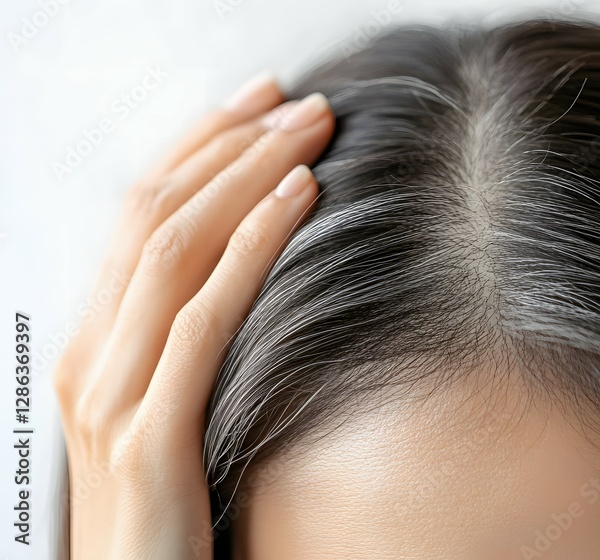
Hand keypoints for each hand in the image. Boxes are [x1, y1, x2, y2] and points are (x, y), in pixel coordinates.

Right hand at [53, 74, 333, 558]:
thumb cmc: (166, 507)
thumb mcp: (168, 410)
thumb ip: (187, 344)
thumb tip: (248, 271)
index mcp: (93, 342)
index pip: (139, 214)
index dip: (198, 148)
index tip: (256, 105)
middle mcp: (90, 353)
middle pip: (154, 212)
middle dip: (230, 144)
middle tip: (296, 101)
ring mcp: (111, 392)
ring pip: (174, 247)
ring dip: (248, 176)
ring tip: (310, 133)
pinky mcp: (149, 435)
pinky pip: (203, 317)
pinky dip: (251, 248)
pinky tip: (298, 203)